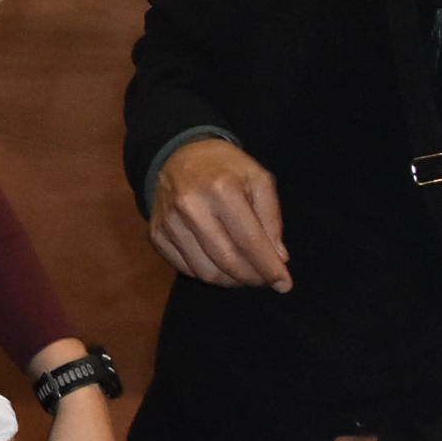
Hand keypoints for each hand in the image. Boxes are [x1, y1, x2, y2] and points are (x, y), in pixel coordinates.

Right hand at [148, 137, 291, 290]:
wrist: (179, 155)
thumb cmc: (225, 168)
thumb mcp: (259, 180)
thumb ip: (272, 219)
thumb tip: (278, 258)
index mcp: (221, 189)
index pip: (249, 241)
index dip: (269, 268)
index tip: (284, 284)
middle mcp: (190, 206)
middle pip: (227, 261)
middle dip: (253, 278)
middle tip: (265, 279)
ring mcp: (170, 222)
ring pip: (206, 272)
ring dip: (231, 281)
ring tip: (244, 272)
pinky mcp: (156, 234)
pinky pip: (185, 269)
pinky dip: (208, 273)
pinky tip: (220, 264)